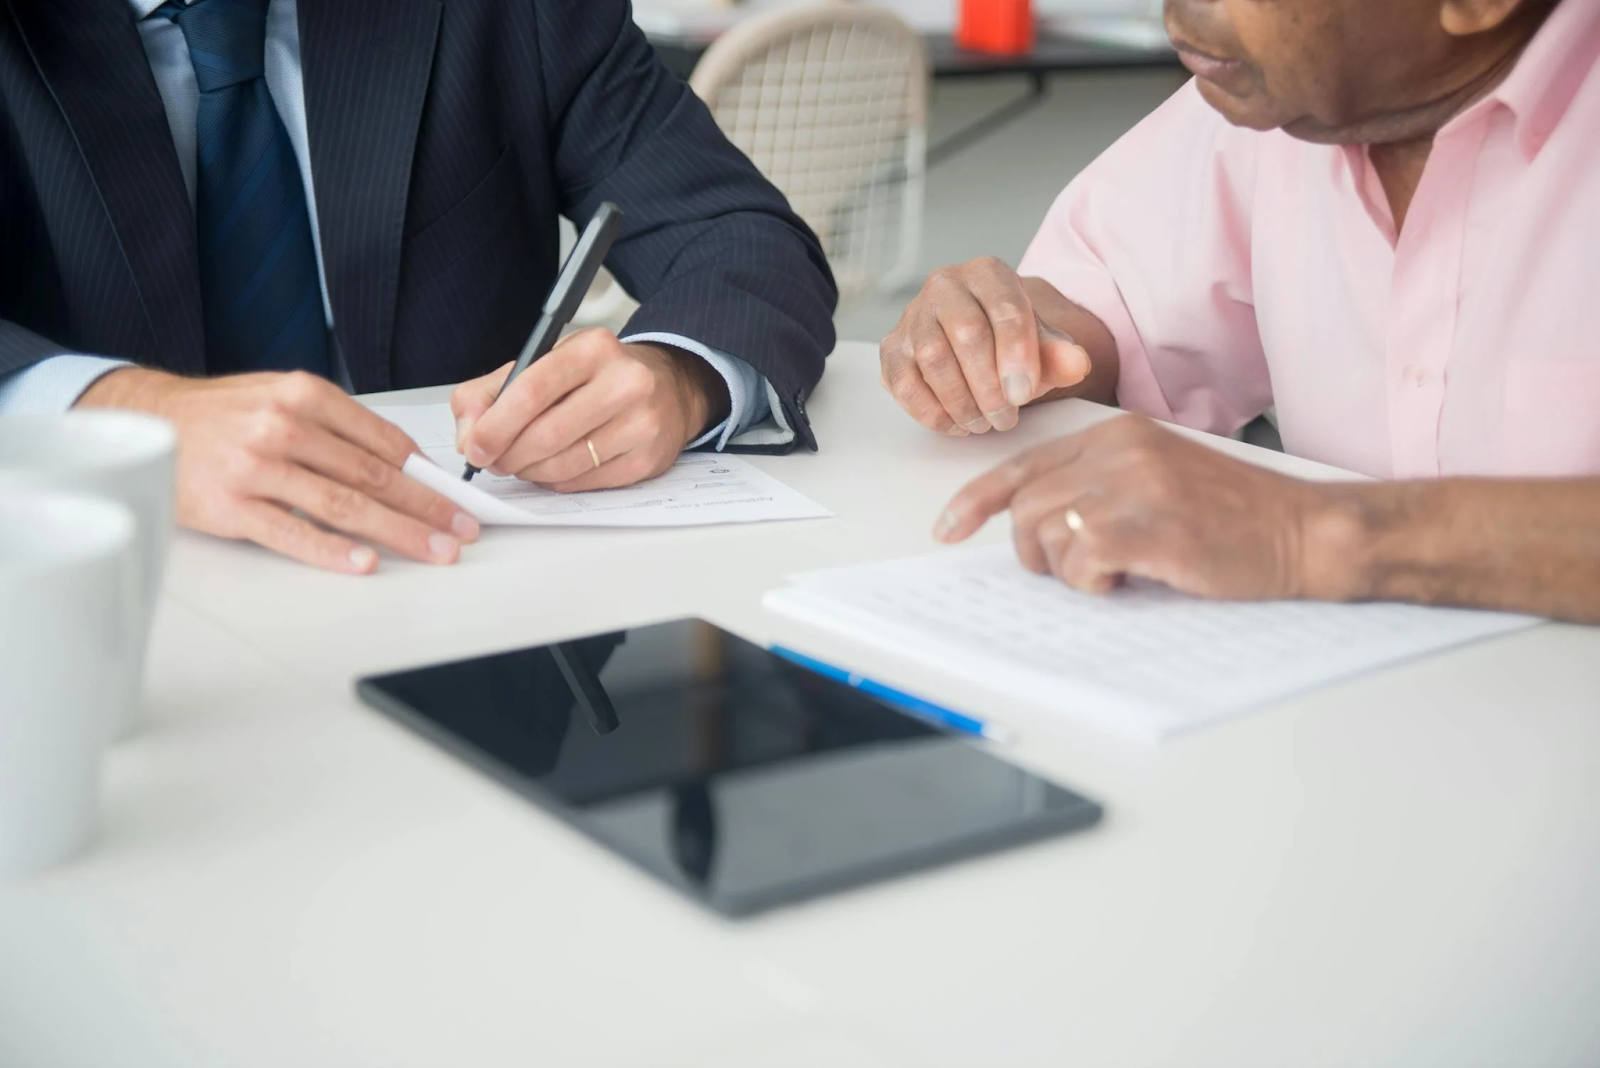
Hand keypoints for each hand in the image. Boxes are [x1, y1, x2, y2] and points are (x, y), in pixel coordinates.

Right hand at [77, 368, 479, 573]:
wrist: (145, 422)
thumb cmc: (223, 416)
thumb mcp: (282, 399)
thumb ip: (338, 428)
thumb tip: (404, 467)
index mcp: (304, 395)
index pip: (382, 440)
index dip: (426, 474)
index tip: (455, 498)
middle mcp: (283, 426)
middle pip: (372, 474)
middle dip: (426, 506)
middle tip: (462, 530)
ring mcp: (255, 467)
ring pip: (343, 504)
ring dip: (397, 531)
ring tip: (434, 550)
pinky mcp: (230, 506)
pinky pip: (292, 533)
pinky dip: (332, 550)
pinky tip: (365, 562)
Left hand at [451, 330, 728, 491]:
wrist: (666, 389)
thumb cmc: (595, 378)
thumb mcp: (543, 365)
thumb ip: (491, 393)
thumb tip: (468, 436)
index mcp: (592, 348)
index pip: (532, 389)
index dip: (495, 425)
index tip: (474, 447)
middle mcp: (625, 381)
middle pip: (546, 434)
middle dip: (508, 456)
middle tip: (494, 461)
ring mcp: (641, 422)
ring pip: (563, 464)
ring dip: (530, 472)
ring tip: (523, 463)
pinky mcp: (647, 459)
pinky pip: (584, 482)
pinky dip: (557, 481)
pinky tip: (554, 467)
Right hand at [881, 257, 1092, 436]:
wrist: (978, 345)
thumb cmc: (1010, 344)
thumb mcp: (1042, 347)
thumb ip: (1060, 354)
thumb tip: (1075, 363)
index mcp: (988, 273)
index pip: (1004, 308)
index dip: (1016, 354)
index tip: (1024, 394)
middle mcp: (945, 285)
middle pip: (966, 333)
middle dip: (988, 385)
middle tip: (1005, 417)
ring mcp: (913, 316)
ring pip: (932, 358)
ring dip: (961, 401)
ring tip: (983, 422)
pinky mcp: (892, 349)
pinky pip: (904, 383)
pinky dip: (931, 411)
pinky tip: (956, 423)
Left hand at [933, 416, 1361, 599]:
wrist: (1303, 531)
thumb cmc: (1233, 517)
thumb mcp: (1158, 478)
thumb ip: (1099, 486)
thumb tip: (1036, 526)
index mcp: (1116, 434)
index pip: (1023, 465)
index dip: (977, 501)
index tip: (948, 528)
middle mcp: (1118, 450)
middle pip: (1026, 508)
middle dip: (1036, 553)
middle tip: (1079, 571)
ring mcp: (1134, 485)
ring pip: (1045, 535)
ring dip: (1068, 571)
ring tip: (1116, 572)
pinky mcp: (1148, 525)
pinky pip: (1078, 559)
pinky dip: (1091, 582)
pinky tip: (1127, 579)